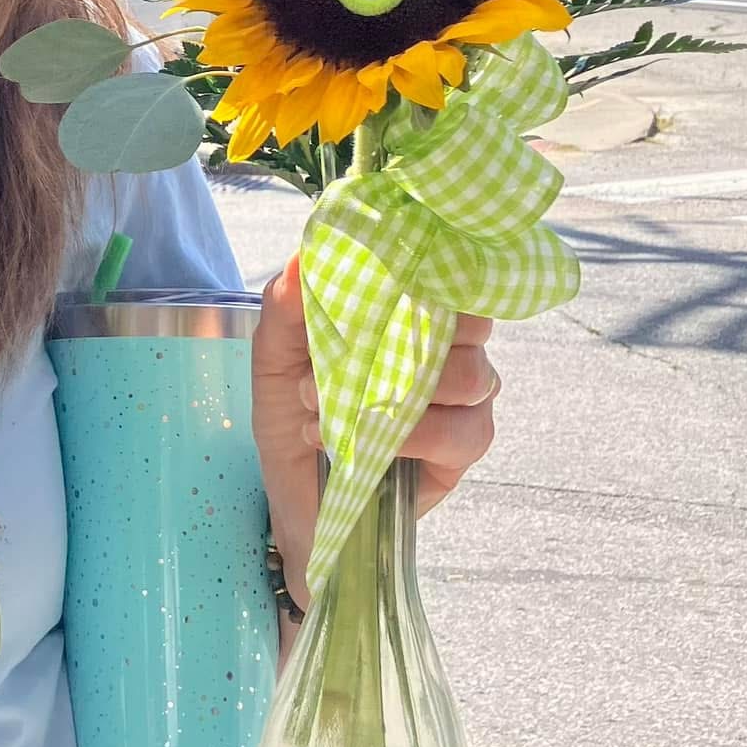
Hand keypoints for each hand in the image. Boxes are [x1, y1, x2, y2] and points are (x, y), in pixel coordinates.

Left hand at [251, 254, 499, 595]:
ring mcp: (467, 400)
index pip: (451, 278)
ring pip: (470, 376)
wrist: (294, 490)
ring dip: (393, 389)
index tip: (385, 285)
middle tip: (333, 360)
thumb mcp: (274, 354)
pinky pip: (459, 431)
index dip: (430, 277)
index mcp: (414, 314)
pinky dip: (406, 434)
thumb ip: (287, 306)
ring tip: (323, 405)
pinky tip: (354, 441)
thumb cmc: (293, 410)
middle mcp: (453, 350)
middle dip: (404, 335)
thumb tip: (304, 255)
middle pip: (472, 324)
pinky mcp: (465, 448)